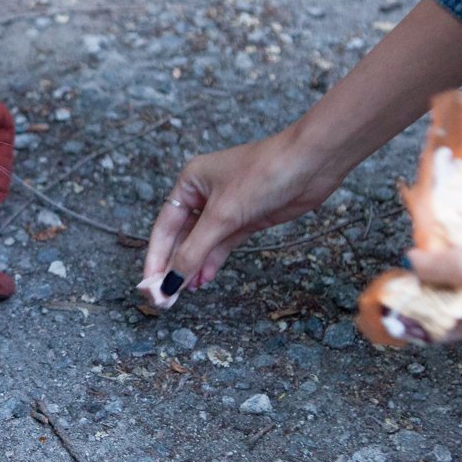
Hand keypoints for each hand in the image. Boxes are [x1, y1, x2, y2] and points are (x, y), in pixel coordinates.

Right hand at [141, 0, 461, 308]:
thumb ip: (194, 251)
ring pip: (201, 244)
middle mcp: (203, 195)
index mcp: (189, 183)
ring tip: (181, 295)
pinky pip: (221, 244)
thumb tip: (170, 281)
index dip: (156, 258)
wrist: (311, 163)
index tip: (150, 286)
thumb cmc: (264, 174)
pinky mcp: (246, 218)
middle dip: (173, 267)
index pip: (164, 228)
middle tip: (163, 297)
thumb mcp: (223, 216)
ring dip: (191, 268)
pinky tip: (203, 280)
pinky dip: (212, 262)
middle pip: (180, 238)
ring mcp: (226, 207)